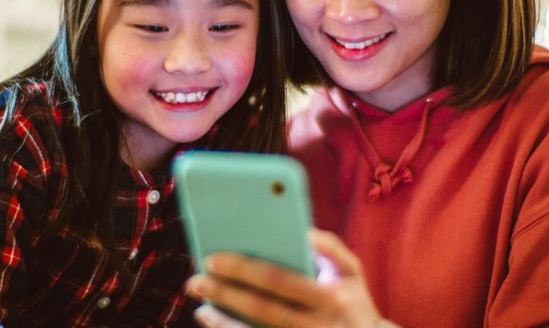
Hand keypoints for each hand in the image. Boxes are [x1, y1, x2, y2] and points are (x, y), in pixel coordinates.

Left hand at [186, 228, 390, 326]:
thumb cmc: (353, 299)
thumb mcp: (351, 270)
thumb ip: (328, 247)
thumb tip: (300, 230)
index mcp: (330, 296)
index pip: (279, 280)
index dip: (243, 270)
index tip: (213, 258)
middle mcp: (318, 323)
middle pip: (263, 308)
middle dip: (226, 293)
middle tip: (195, 280)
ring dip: (224, 321)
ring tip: (201, 305)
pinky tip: (212, 319)